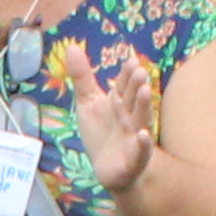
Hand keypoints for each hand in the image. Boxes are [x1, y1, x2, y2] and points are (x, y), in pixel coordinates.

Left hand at [73, 58, 161, 197]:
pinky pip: (140, 151)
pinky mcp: (133, 159)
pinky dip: (143, 144)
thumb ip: (83, 77)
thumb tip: (71, 47)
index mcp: (120, 103)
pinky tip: (143, 135)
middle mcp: (130, 118)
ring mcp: (133, 138)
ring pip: (140, 120)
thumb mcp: (88, 103)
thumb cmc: (102, 133)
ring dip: (143, 106)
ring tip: (145, 90)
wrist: (109, 169)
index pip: (124, 86)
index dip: (127, 75)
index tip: (132, 60)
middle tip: (139, 71)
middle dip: (136, 86)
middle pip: (133, 100)